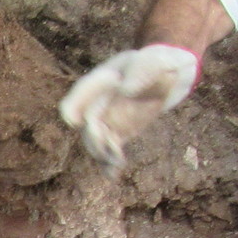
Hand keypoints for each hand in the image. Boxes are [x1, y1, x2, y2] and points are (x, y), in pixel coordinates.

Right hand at [57, 45, 200, 171]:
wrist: (163, 75)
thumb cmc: (154, 64)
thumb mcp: (151, 62)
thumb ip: (140, 72)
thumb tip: (126, 90)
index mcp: (96, 85)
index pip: (75, 100)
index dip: (74, 110)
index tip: (77, 119)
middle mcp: (95, 105)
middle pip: (85, 127)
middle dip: (94, 139)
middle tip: (111, 147)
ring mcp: (106, 122)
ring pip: (95, 144)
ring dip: (103, 155)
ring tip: (117, 162)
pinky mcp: (118, 134)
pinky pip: (109, 152)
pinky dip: (109, 165)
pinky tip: (113, 175)